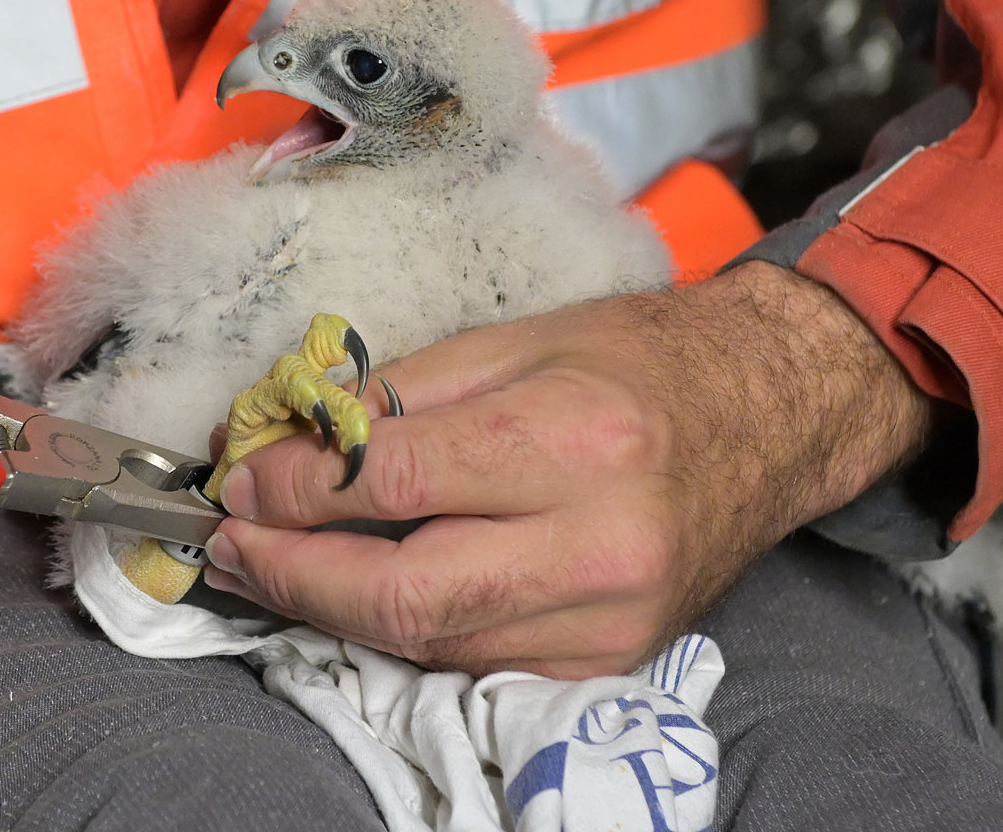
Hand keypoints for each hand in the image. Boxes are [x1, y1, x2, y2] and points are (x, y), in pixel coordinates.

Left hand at [201, 261, 931, 678]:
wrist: (770, 414)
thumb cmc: (639, 360)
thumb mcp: (517, 341)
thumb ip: (402, 396)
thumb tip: (294, 439)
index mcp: (574, 439)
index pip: (393, 486)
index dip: (296, 490)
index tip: (242, 480)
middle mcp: (600, 543)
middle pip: (404, 594)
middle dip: (294, 577)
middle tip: (232, 548)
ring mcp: (611, 620)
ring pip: (432, 642)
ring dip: (335, 611)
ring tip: (277, 567)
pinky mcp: (612, 661)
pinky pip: (478, 662)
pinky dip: (406, 633)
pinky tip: (364, 595)